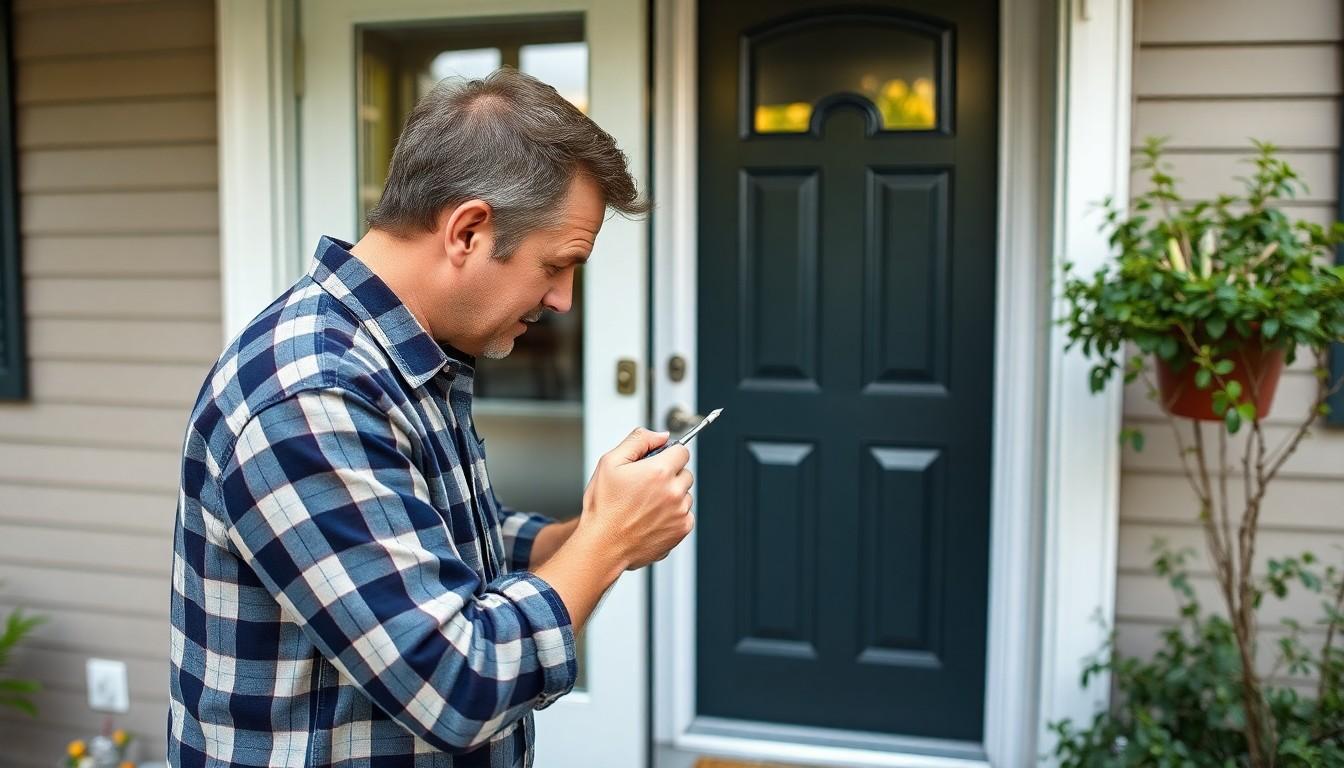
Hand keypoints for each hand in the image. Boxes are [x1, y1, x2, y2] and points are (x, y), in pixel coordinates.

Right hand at [578, 427, 694, 569]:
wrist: (603, 545)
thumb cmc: (603, 507)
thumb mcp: (610, 462)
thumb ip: (639, 440)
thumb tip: (661, 435)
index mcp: (659, 471)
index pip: (682, 451)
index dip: (668, 454)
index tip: (658, 462)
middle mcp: (674, 492)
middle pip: (685, 472)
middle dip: (669, 475)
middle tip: (646, 486)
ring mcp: (680, 512)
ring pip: (686, 495)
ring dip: (672, 496)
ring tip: (646, 505)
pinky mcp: (682, 530)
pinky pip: (685, 514)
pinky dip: (673, 515)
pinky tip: (652, 518)